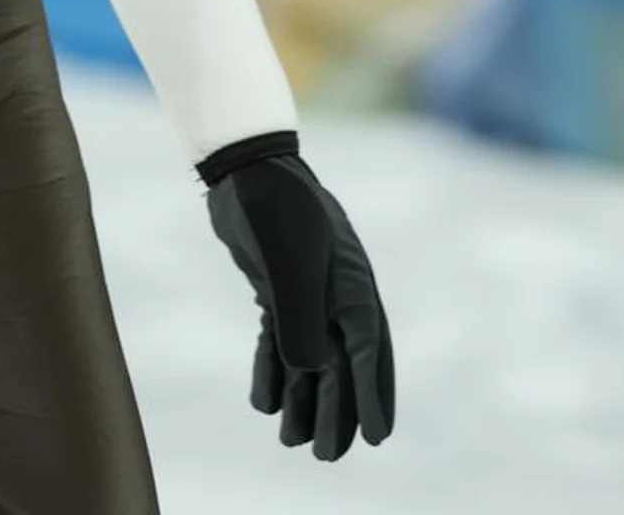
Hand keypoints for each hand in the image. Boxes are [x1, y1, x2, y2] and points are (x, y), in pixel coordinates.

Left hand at [199, 135, 395, 460]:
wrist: (246, 167)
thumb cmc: (274, 206)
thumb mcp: (288, 260)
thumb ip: (299, 316)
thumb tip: (309, 371)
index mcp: (354, 287)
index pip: (368, 353)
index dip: (372, 397)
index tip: (377, 438)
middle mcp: (337, 295)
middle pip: (343, 366)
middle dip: (338, 413)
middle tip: (326, 457)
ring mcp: (309, 292)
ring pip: (312, 359)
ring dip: (305, 399)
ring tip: (292, 442)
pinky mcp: (278, 288)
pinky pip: (281, 340)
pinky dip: (274, 370)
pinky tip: (264, 402)